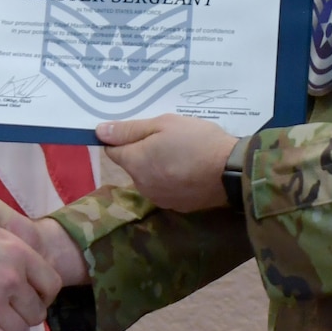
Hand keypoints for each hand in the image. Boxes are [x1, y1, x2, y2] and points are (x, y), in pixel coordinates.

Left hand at [96, 115, 236, 212]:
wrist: (231, 171)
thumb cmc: (197, 141)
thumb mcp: (164, 124)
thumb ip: (130, 130)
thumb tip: (99, 132)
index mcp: (134, 162)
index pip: (112, 150)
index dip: (123, 138)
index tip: (141, 130)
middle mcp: (141, 185)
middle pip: (132, 164)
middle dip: (143, 151)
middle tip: (168, 138)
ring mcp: (158, 198)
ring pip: (148, 177)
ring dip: (157, 166)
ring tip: (182, 153)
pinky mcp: (175, 206)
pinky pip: (165, 188)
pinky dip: (171, 179)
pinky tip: (189, 169)